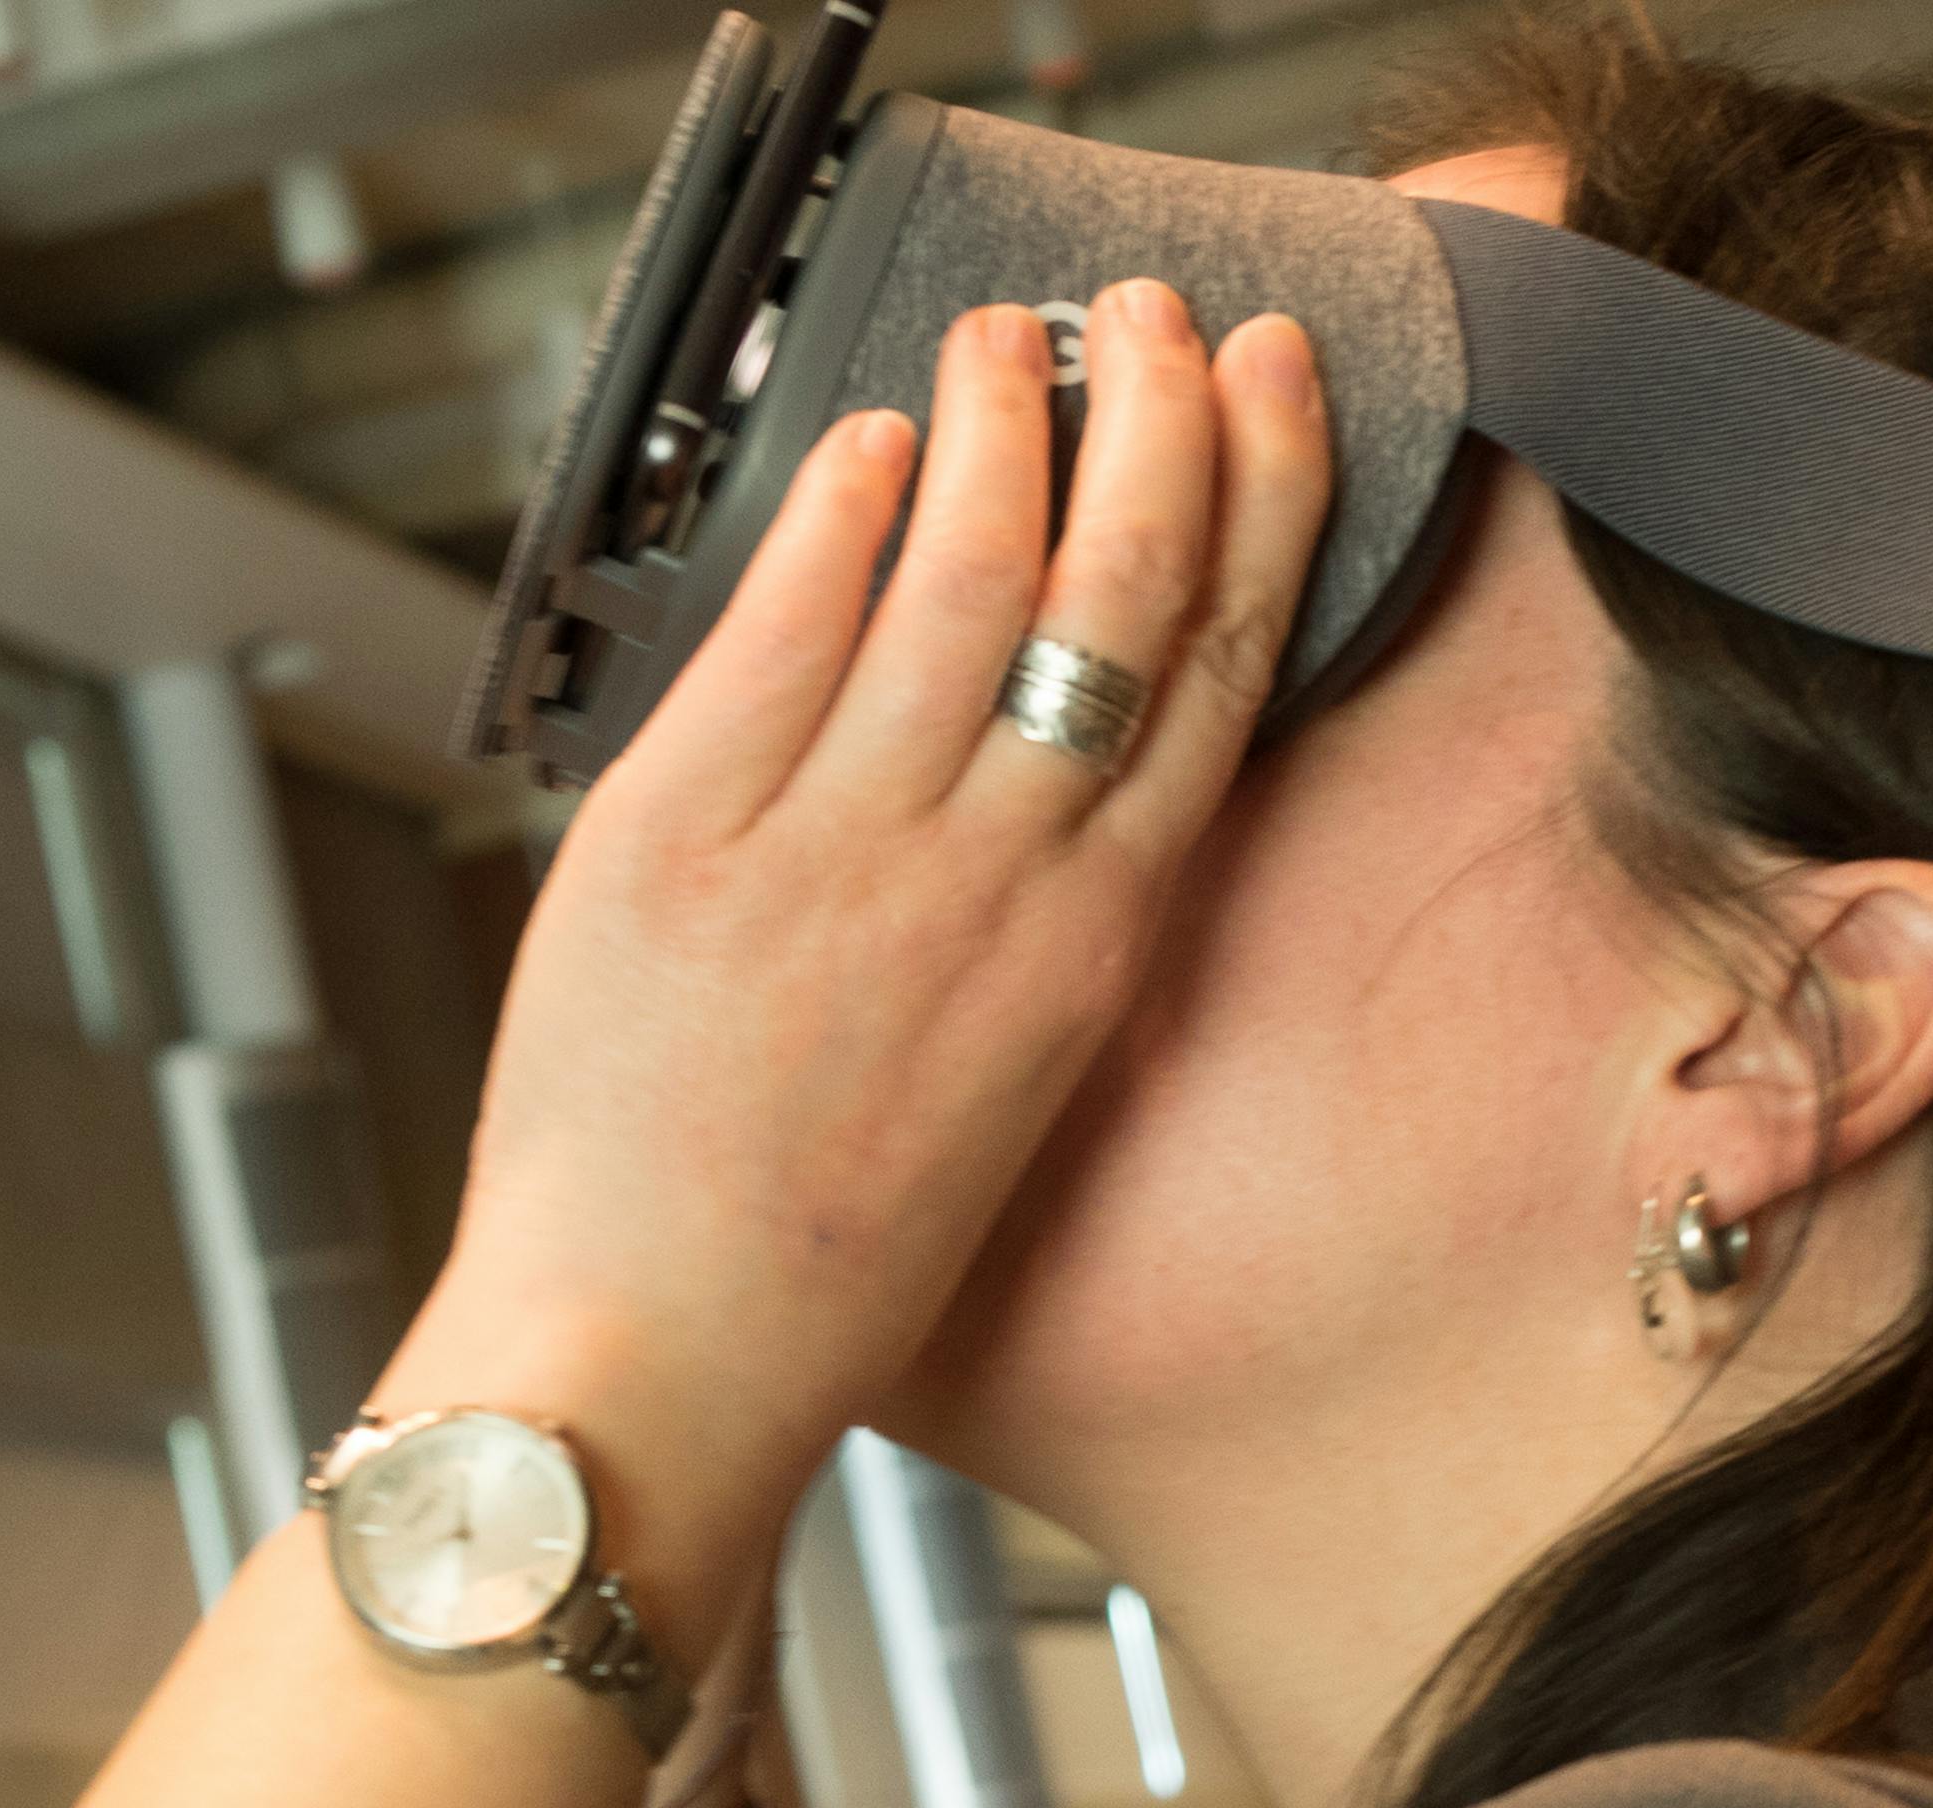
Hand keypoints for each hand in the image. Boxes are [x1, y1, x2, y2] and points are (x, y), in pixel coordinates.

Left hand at [381, 285, 1333, 1653]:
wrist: (654, 1364)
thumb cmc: (822, 1262)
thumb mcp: (1000, 1090)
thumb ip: (1031, 923)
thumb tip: (1019, 757)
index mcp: (1089, 950)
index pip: (1218, 671)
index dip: (1263, 500)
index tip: (1277, 392)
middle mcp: (989, 882)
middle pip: (1120, 585)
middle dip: (1159, 415)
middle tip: (1153, 318)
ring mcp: (837, 851)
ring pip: (962, 570)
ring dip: (998, 420)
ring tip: (1004, 341)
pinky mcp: (683, 838)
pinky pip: (783, 623)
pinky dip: (836, 509)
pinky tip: (859, 448)